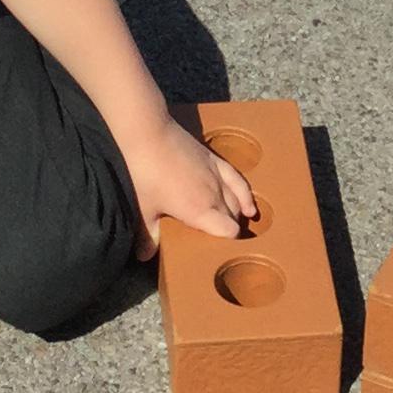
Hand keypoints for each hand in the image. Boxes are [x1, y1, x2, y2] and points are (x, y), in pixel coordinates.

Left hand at [124, 114, 257, 262]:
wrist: (149, 134)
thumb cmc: (144, 174)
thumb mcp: (143, 209)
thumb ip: (148, 236)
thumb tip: (145, 257)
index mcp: (200, 211)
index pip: (228, 231)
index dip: (228, 241)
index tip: (221, 248)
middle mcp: (215, 195)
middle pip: (234, 217)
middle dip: (232, 229)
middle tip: (222, 238)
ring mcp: (217, 176)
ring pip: (238, 200)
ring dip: (239, 213)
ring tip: (238, 223)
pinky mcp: (215, 160)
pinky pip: (237, 180)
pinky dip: (245, 193)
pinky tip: (248, 203)